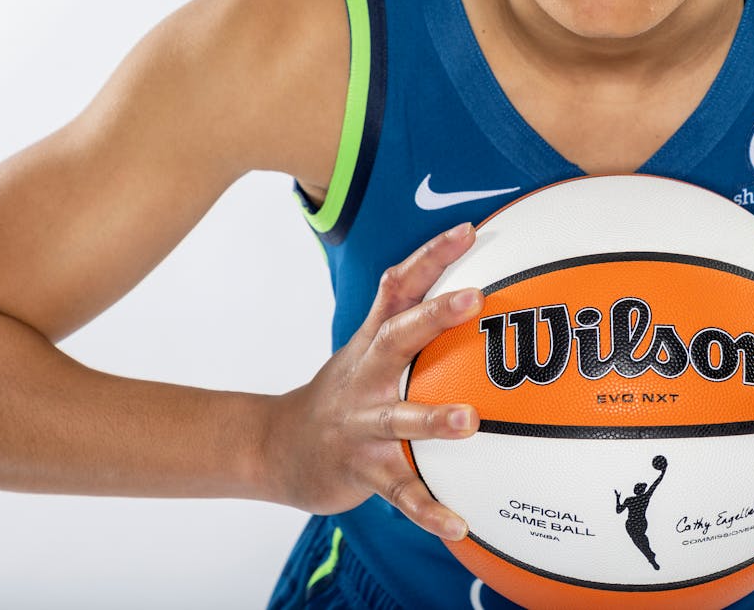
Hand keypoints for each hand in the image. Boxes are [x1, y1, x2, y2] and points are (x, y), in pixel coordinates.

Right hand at [263, 223, 483, 539]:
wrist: (277, 448)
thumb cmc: (343, 391)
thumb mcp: (368, 347)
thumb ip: (411, 316)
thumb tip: (477, 281)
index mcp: (373, 342)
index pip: (399, 287)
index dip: (432, 256)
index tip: (469, 230)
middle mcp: (366, 375)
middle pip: (397, 337)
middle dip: (434, 315)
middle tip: (475, 298)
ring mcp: (361, 423)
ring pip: (397, 418)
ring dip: (432, 420)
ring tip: (469, 421)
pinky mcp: (362, 468)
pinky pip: (400, 491)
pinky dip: (428, 508)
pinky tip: (459, 523)